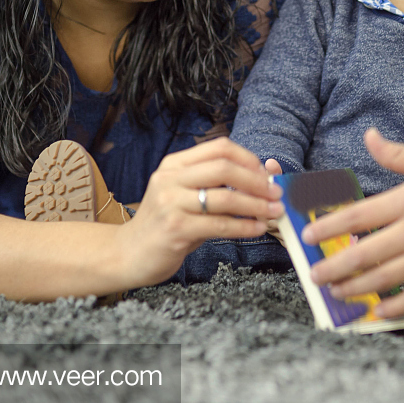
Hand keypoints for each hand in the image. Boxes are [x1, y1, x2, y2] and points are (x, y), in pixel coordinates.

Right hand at [119, 137, 283, 287]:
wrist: (127, 254)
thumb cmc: (165, 225)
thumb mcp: (185, 196)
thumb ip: (214, 185)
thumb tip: (261, 179)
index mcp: (174, 164)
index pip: (219, 147)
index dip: (248, 158)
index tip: (266, 174)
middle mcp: (170, 178)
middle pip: (224, 168)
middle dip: (257, 181)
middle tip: (276, 194)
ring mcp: (170, 202)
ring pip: (224, 197)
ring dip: (255, 205)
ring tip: (273, 212)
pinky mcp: (175, 228)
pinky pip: (219, 225)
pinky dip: (244, 227)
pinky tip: (257, 229)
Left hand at [301, 129, 403, 317]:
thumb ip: (397, 155)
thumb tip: (369, 136)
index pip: (359, 215)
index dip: (329, 226)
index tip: (308, 234)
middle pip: (365, 252)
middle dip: (334, 266)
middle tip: (313, 274)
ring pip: (385, 277)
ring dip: (356, 287)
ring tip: (336, 292)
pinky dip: (395, 306)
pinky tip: (378, 310)